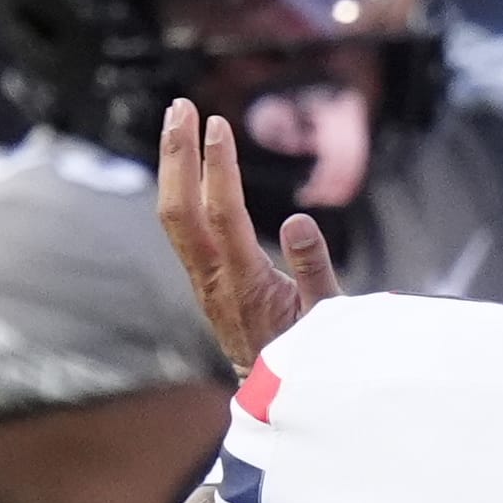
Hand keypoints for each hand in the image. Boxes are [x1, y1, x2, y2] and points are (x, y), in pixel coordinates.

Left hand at [156, 98, 342, 372]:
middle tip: (181, 107)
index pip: (222, 215)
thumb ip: (314, 270)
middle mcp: (213, 280)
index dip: (218, 168)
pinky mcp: (204, 280)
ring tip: (177, 121)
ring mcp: (203, 280)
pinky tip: (186, 163)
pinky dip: (181, 188)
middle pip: (179, 210)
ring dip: (173, 167)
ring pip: (174, 217)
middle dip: (177, 156)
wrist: (279, 396)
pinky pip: (183, 227)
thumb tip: (297, 220)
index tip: (218, 126)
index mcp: (245, 284)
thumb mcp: (328, 319)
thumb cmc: (312, 357)